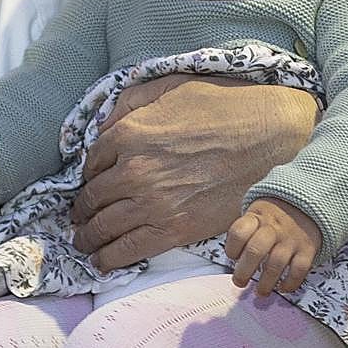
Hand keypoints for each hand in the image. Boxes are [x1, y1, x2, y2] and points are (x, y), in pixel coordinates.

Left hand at [70, 76, 317, 271]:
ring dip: (88, 239)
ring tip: (84, 243)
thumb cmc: (224, 106)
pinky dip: (109, 259)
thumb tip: (104, 124)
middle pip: (92, 200)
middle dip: (81, 213)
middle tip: (77, 221)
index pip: (91, 162)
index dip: (87, 176)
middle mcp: (132, 170)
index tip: (89, 184)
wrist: (270, 137)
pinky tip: (102, 261)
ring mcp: (152, 203)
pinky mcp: (175, 229)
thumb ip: (130, 102)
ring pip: (104, 228)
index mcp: (128, 133)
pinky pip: (130, 249)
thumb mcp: (170, 86)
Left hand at [226, 198, 321, 295]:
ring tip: (260, 291)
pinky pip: (299, 269)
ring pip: (276, 263)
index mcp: (256, 218)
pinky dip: (290, 283)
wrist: (305, 206)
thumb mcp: (255, 215)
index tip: (232, 257)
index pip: (239, 232)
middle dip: (244, 271)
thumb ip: (244, 235)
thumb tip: (234, 262)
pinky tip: (282, 288)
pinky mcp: (307, 249)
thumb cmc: (273, 217)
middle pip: (255, 250)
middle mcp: (273, 228)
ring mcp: (291, 239)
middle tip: (239, 282)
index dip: (232, 248)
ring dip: (266, 282)